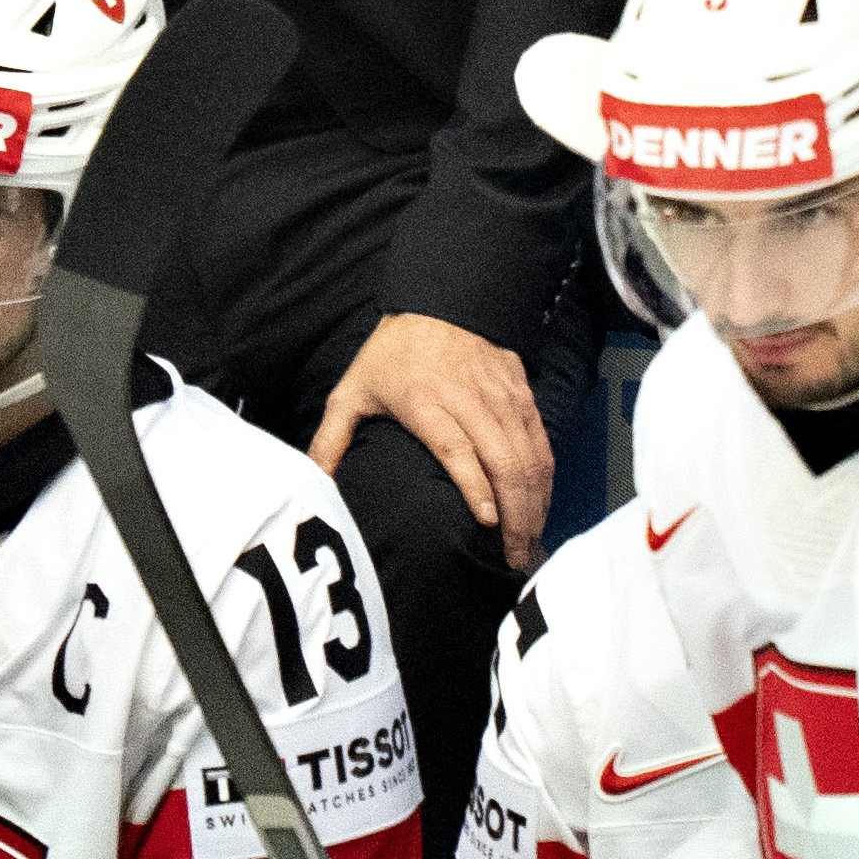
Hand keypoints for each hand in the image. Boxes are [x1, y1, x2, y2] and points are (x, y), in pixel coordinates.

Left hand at [311, 313, 550, 572]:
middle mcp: (469, 399)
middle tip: (514, 556)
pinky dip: (544, 476)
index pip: (458, 448)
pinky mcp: (522, 391)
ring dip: (534, 501)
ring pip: (528, 454)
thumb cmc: (391, 355)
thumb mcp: (352, 391)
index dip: (476, 487)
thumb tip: (313, 482)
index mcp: (424, 400)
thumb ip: (331, 439)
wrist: (439, 301)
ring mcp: (500, 395)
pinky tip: (541, 505)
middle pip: (503, 460)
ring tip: (529, 542)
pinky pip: (540, 439)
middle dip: (515, 513)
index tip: (488, 522)